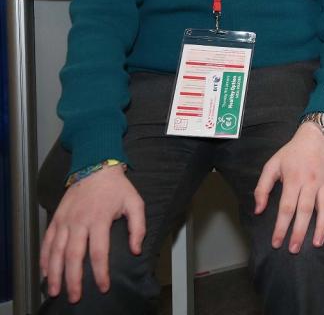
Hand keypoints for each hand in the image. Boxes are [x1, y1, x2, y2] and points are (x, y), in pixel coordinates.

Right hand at [39, 164, 144, 302]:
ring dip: (55, 273)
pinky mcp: (56, 219)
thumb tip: (136, 250)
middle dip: (74, 279)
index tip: (103, 287)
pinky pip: (47, 241)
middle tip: (75, 297)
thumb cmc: (117, 187)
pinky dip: (45, 258)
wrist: (95, 166)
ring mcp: (65, 221)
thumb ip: (138, 227)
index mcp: (99, 219)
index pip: (99, 252)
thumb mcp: (135, 202)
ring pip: (57, 252)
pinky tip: (45, 272)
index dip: (101, 272)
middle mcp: (79, 222)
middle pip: (74, 256)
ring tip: (54, 291)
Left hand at [254, 123, 323, 252]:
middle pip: (305, 211)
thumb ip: (262, 187)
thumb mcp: (272, 165)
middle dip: (300, 232)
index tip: (276, 242)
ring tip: (317, 244)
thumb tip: (258, 210)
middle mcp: (310, 182)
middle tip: (294, 249)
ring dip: (321, 228)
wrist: (316, 137)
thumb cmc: (292, 152)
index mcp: (293, 179)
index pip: (287, 207)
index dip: (281, 226)